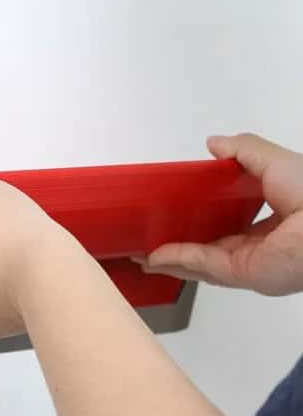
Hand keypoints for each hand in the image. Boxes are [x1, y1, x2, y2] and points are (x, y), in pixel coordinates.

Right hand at [133, 133, 302, 294]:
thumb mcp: (273, 160)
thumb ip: (243, 150)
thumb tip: (213, 142)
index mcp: (268, 223)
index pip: (226, 227)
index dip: (198, 223)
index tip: (174, 216)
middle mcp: (257, 247)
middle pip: (207, 251)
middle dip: (177, 249)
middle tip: (151, 241)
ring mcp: (247, 263)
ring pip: (199, 264)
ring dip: (169, 260)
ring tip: (142, 255)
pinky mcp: (240, 273)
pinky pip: (201, 265)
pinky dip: (176, 260)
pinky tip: (154, 255)